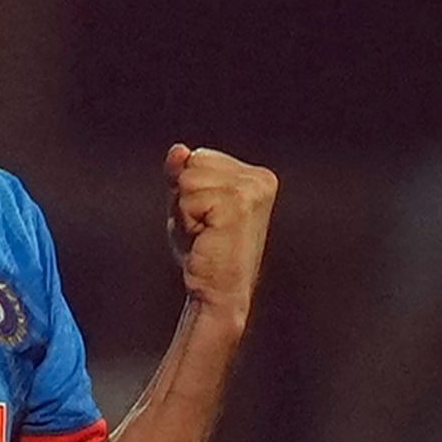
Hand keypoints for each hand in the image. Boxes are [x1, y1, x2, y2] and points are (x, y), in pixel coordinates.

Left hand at [165, 144, 278, 322]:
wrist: (217, 292)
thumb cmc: (203, 251)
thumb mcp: (186, 204)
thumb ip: (180, 173)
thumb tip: (179, 149)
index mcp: (255, 176)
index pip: (197, 157)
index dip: (188, 189)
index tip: (205, 218)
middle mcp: (261, 179)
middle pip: (193, 162)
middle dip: (185, 197)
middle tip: (203, 229)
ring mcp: (253, 190)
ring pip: (188, 178)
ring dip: (185, 210)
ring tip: (204, 234)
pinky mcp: (239, 204)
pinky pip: (188, 196)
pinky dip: (186, 219)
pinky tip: (205, 238)